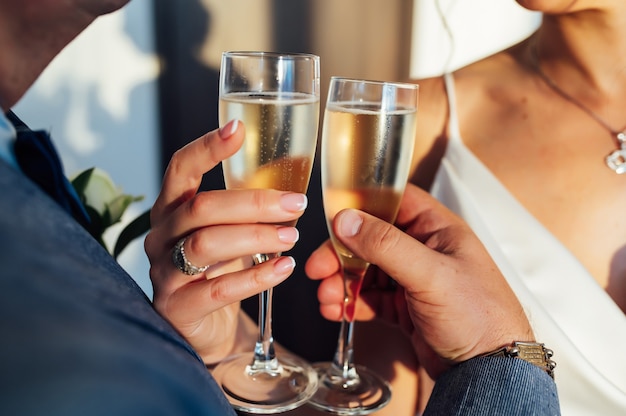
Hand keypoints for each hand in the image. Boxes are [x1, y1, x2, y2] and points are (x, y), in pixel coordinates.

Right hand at [145, 120, 307, 363]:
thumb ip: (243, 210)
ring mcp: (164, 272)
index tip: (238, 129)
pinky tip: (283, 268)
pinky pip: (218, 289)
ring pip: (207, 244)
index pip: (180, 169)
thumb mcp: (228, 233)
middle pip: (202, 208)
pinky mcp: (177, 307)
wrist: (206, 328)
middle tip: (296, 204)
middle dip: (253, 203)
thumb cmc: (218, 272)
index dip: (207, 148)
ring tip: (292, 237)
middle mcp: (161, 236)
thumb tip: (291, 186)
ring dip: (256, 237)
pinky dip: (256, 278)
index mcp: (171, 209)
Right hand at [306, 184, 532, 377]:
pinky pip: (370, 297)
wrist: (490, 372)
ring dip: (342, 282)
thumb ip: (386, 245)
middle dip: (341, 255)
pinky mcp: (406, 307)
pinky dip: (352, 302)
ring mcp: (414, 280)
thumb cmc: (479, 317)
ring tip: (328, 299)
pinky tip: (339, 311)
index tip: (333, 218)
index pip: (393, 202)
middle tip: (319, 269)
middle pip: (371, 239)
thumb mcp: (429, 275)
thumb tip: (347, 220)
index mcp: (438, 230)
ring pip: (367, 271)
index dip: (362, 206)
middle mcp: (425, 250)